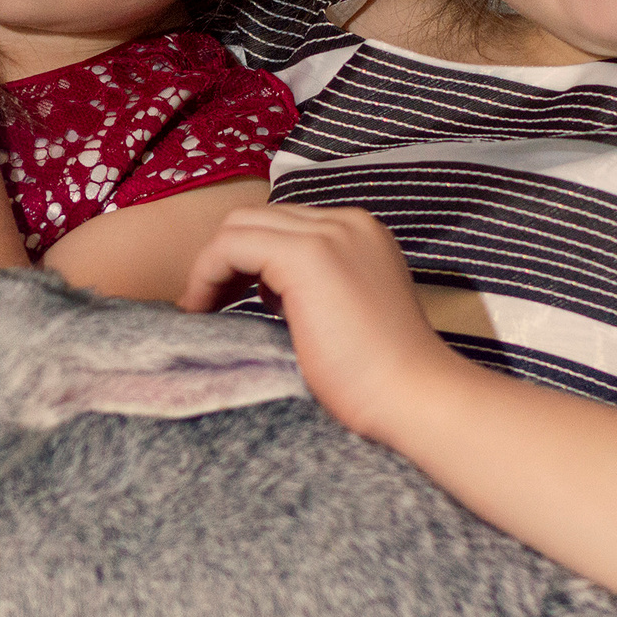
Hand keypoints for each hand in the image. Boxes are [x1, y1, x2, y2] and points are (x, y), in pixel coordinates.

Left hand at [180, 204, 471, 441]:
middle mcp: (346, 222)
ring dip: (211, 267)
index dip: (246, 260)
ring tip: (203, 310)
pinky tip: (203, 310)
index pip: (281, 225)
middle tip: (208, 305)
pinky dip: (207, 274)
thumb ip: (310, 289)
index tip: (226, 300)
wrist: (414, 397)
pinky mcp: (307, 254)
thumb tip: (262, 289)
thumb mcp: (342, 314)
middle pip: (256, 219)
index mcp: (359, 233)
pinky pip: (231, 246)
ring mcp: (328, 233)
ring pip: (239, 226)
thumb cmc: (378, 377)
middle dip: (224, 259)